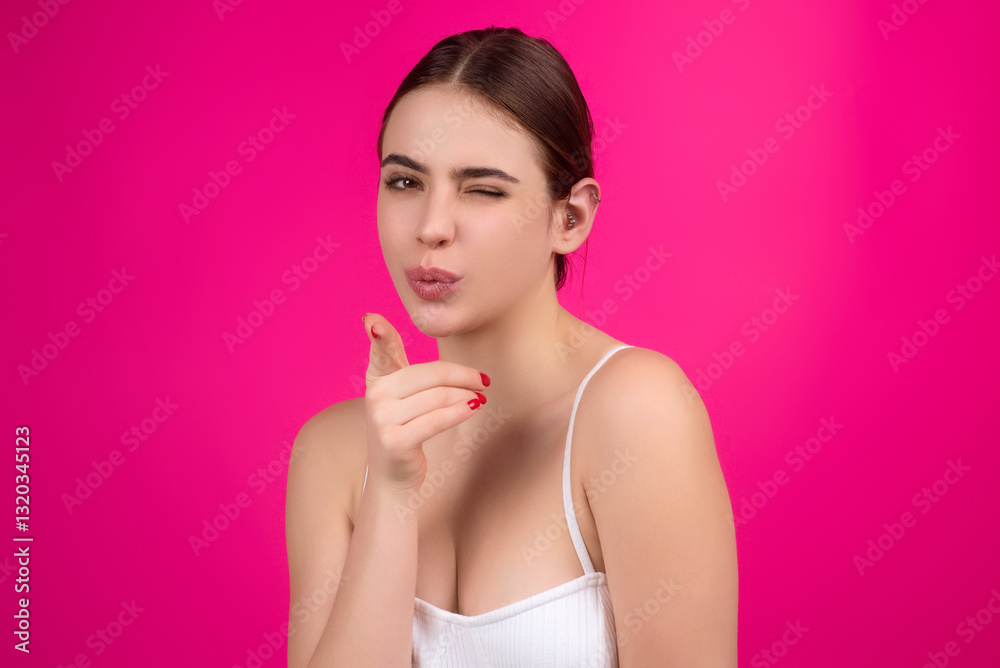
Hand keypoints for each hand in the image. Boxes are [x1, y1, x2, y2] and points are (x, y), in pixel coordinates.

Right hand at [362, 313, 487, 494]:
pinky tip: (474, 407)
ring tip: (480, 398)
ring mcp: (382, 419)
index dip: (379, 335)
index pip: (382, 350)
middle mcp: (375, 395)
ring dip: (466, 396)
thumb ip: (411, 367)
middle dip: (463, 376)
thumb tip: (411, 339)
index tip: (374, 321)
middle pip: (431, 374)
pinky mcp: (394, 441)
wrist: (392, 476)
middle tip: (484, 381)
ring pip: (438, 397)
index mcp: (378, 377)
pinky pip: (436, 420)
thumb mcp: (402, 394)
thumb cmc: (406, 428)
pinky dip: (460, 412)